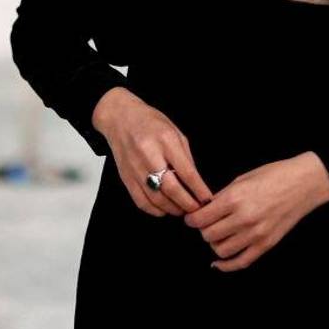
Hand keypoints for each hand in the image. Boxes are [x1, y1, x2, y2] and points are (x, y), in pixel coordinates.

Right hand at [92, 88, 214, 217]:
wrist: (120, 118)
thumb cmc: (151, 123)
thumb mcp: (175, 132)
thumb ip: (186, 156)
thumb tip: (196, 182)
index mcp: (166, 141)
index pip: (186, 171)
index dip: (199, 189)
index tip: (207, 199)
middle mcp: (149, 155)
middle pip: (171, 188)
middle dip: (187, 203)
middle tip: (197, 209)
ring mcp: (135, 168)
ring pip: (156, 198)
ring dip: (172, 208)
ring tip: (183, 210)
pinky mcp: (125, 177)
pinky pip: (140, 201)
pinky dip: (154, 210)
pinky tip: (164, 210)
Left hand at [182, 152, 328, 271]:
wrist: (303, 184)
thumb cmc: (273, 175)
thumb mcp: (242, 179)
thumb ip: (222, 197)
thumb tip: (204, 210)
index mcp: (235, 198)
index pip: (200, 219)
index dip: (192, 219)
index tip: (191, 218)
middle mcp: (244, 218)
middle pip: (208, 235)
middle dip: (203, 229)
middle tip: (206, 223)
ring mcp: (256, 234)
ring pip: (220, 250)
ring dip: (215, 243)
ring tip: (218, 234)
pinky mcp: (266, 245)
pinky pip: (240, 262)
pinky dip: (226, 265)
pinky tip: (218, 262)